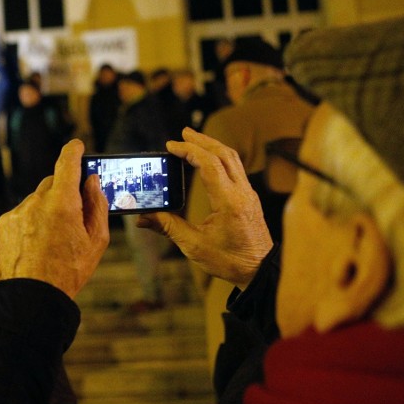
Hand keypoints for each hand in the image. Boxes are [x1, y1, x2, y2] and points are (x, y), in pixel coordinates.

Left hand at [0, 139, 109, 298]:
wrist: (33, 296)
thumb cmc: (70, 270)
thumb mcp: (96, 240)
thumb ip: (97, 205)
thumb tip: (91, 182)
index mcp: (62, 203)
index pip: (67, 163)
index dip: (73, 151)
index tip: (77, 146)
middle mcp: (37, 202)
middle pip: (53, 183)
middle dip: (64, 191)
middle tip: (74, 212)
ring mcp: (18, 212)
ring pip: (37, 199)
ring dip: (47, 208)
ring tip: (54, 237)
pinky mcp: (5, 223)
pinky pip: (22, 212)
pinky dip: (31, 220)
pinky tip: (38, 242)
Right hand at [138, 128, 271, 289]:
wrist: (260, 271)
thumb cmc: (231, 261)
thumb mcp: (194, 246)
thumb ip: (168, 227)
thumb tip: (143, 218)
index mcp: (228, 201)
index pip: (209, 164)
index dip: (189, 151)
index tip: (171, 146)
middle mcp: (241, 192)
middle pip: (223, 154)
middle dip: (201, 141)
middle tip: (183, 133)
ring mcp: (248, 194)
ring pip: (233, 159)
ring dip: (213, 146)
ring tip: (195, 140)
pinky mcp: (249, 198)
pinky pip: (236, 169)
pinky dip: (221, 158)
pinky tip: (209, 161)